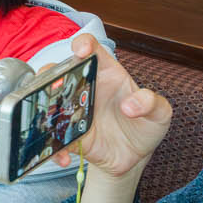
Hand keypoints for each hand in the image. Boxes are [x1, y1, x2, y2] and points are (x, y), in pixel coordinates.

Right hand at [56, 33, 169, 176]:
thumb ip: (151, 103)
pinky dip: (54, 149)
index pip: (91, 48)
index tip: (81, 51)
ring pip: (47, 101)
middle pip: (58, 70)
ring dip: (43, 110)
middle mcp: (85, 88)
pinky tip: (66, 158)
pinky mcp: (68, 134)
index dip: (83, 44)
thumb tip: (129, 106)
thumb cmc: (146, 125)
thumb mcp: (160, 113)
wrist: (136, 156)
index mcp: (107, 73)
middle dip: (50, 74)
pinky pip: (52, 138)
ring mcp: (73, 110)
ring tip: (50, 125)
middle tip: (54, 87)